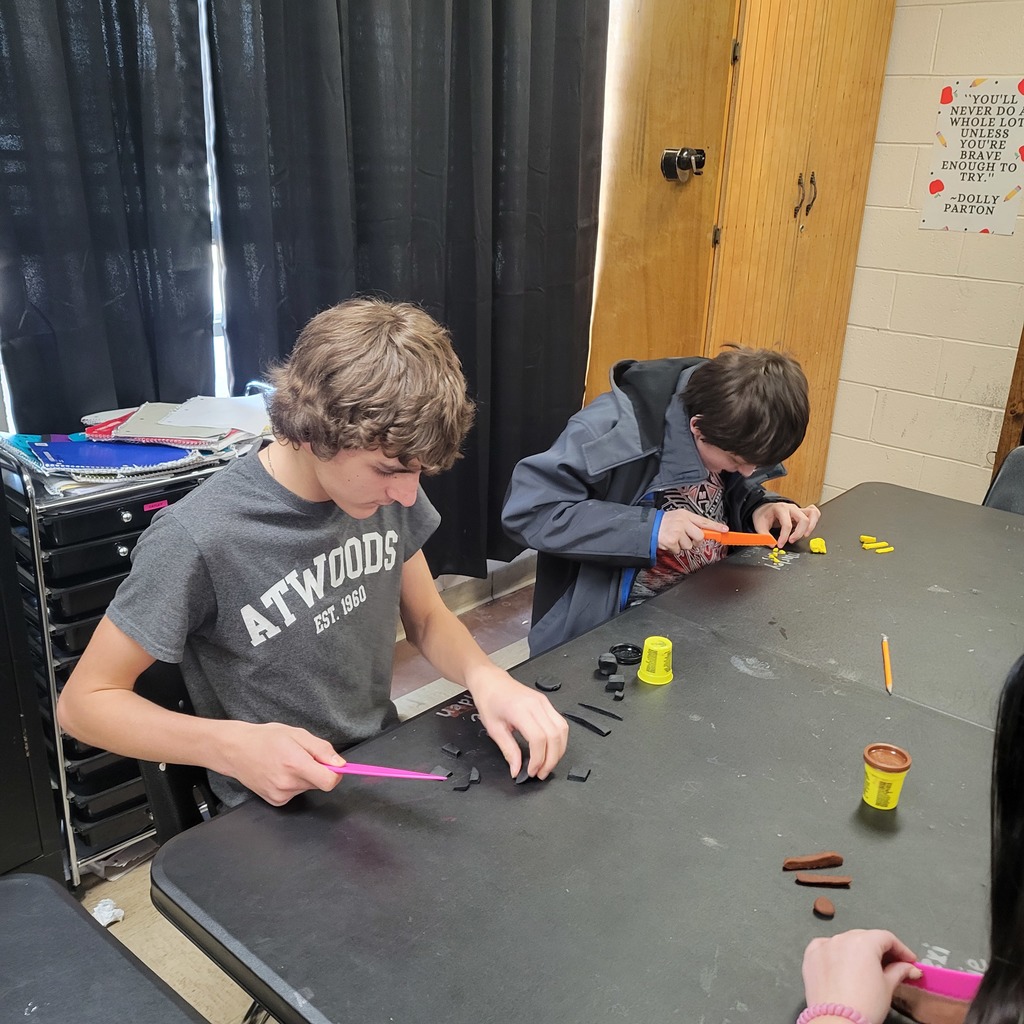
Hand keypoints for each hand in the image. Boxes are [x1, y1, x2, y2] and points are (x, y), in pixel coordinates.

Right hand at [217, 720, 345, 805]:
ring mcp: (280, 795)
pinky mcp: (275, 801)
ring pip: (307, 787)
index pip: (329, 782)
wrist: (236, 750)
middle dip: (317, 770)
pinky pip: (295, 793)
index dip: (336, 774)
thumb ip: (322, 749)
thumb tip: (340, 765)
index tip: (334, 766)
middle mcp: (287, 783)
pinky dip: (293, 783)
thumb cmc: (266, 738)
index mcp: (295, 764)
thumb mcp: (298, 734)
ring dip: (304, 776)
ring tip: (287, 762)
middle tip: (302, 756)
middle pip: (319, 783)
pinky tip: (280, 772)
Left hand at [467, 664, 568, 779]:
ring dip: (558, 751)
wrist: (491, 681)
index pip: (538, 739)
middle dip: (551, 759)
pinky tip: (550, 749)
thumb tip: (517, 770)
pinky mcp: (547, 703)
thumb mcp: (493, 729)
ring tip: (547, 764)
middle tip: (541, 773)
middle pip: (554, 736)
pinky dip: (559, 740)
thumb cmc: (489, 700)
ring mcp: (544, 702)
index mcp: (520, 710)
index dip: (538, 759)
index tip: (531, 771)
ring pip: (562, 730)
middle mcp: (536, 704)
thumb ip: (508, 751)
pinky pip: (560, 723)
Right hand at [657, 509, 728, 556]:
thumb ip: (692, 523)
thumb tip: (705, 532)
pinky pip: (679, 550)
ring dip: (682, 545)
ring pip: (689, 545)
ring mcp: (677, 532)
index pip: (704, 521)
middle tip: (688, 539)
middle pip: (700, 536)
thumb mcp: (679, 517)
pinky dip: (674, 549)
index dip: (716, 526)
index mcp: (686, 515)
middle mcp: (682, 522)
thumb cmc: (665, 523)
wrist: (649, 527)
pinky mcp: (672, 541)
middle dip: (695, 541)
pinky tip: (669, 542)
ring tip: (675, 538)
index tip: (725, 530)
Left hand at [752, 501, 820, 547]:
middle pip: (803, 520)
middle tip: (791, 541)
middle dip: (799, 533)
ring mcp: (798, 509)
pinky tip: (808, 529)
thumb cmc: (764, 515)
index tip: (780, 544)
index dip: (784, 536)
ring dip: (811, 527)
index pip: (787, 524)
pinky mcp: (802, 512)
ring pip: (813, 515)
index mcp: (780, 509)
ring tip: (804, 535)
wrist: (765, 508)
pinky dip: (814, 521)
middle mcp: (792, 508)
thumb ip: (764, 535)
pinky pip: (814, 513)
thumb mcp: (759, 524)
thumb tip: (772, 544)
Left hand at [802, 929, 920, 1023]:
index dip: (902, 949)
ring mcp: (824, 946)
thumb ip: (899, 971)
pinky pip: (826, 947)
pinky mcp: (811, 956)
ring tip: (869, 967)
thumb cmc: (863, 1006)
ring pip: (846, 941)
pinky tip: (843, 963)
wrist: (837, 1022)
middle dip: (881, 950)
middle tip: (894, 965)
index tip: (909, 960)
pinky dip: (836, 952)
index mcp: (863, 942)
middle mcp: (842, 939)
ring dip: (858, 950)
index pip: (886, 938)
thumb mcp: (888, 987)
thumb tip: (908, 968)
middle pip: (866, 938)